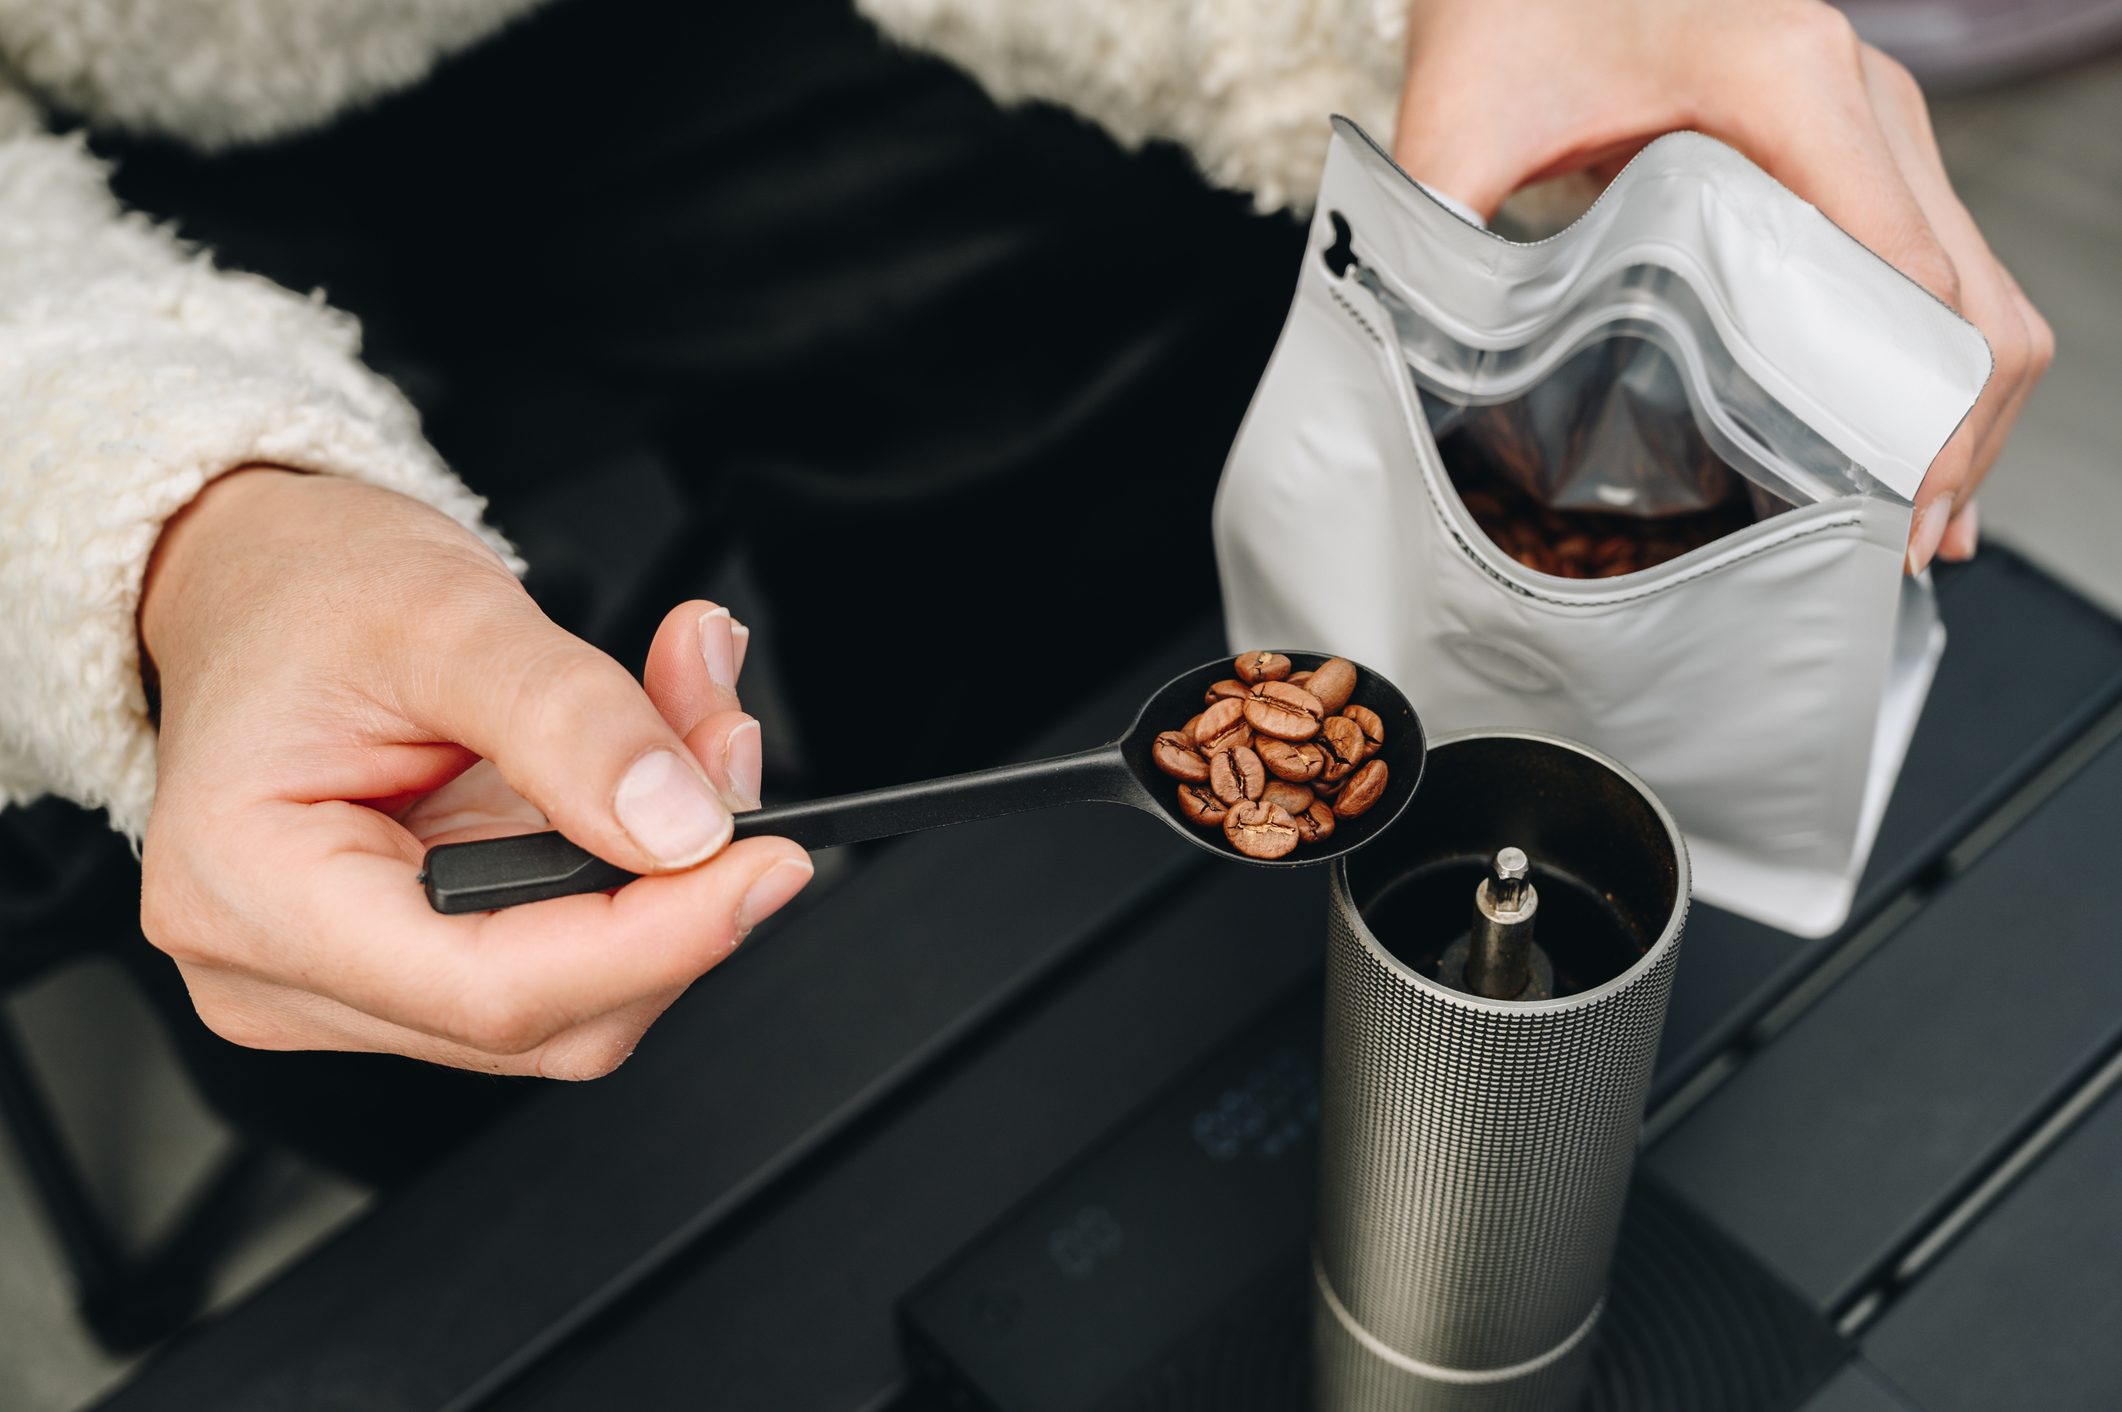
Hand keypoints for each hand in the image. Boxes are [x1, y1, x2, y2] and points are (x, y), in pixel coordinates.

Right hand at [138, 468, 809, 1077]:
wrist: (260, 578)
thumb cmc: (302, 590)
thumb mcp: (444, 613)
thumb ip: (570, 720)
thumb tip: (682, 825)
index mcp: (250, 896)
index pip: (491, 990)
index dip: (656, 940)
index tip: (766, 864)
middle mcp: (286, 972)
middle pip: (552, 1015)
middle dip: (676, 892)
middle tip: (726, 749)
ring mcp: (355, 981)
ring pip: (580, 992)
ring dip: (670, 870)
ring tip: (690, 719)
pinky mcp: (421, 961)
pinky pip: (567, 949)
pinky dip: (638, 863)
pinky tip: (651, 767)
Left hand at [1392, 0, 2052, 571]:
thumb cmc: (1510, 2)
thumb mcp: (1459, 119)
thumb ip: (1433, 236)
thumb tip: (1407, 371)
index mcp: (1786, 80)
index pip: (1903, 276)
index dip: (1912, 418)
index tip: (1884, 521)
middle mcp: (1858, 89)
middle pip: (1969, 295)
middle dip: (1955, 438)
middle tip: (1897, 552)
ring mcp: (1872, 112)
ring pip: (1978, 281)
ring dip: (1966, 407)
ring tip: (1913, 522)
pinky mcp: (1858, 133)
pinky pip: (1941, 256)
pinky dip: (1942, 355)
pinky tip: (1904, 439)